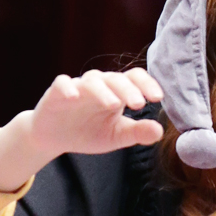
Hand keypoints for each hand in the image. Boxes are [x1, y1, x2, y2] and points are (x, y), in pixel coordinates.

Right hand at [0, 68, 164, 192]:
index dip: (147, 84)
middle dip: (128, 90)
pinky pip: (62, 84)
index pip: (134, 78)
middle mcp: (99, 85)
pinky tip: (74, 97)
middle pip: (115, 79)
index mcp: (116, 91)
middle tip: (139, 104)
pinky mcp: (56, 93)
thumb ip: (137, 133)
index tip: (158, 98)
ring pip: (92, 81)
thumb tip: (160, 132)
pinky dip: (67, 88)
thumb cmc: (89, 132)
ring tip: (114, 104)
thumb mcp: (116, 136)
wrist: (55, 137)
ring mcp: (78, 87)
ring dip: (103, 91)